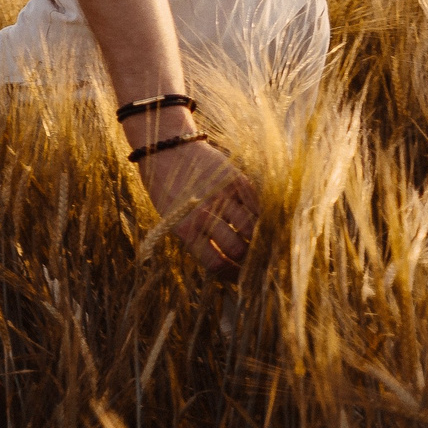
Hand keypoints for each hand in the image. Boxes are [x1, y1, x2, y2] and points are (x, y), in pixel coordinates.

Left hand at [135, 137, 256, 277]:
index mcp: (185, 229)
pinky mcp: (237, 181)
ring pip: (252, 229)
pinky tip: (261, 224)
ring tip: (260, 245)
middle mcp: (206, 214)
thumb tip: (226, 262)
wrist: (166, 149)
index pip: (216, 263)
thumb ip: (196, 239)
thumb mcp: (172, 218)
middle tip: (253, 262)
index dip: (232, 276)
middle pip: (238, 249)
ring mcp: (224, 197)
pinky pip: (258, 207)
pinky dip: (262, 219)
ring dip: (258, 241)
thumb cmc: (166, 189)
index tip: (239, 278)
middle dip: (248, 260)